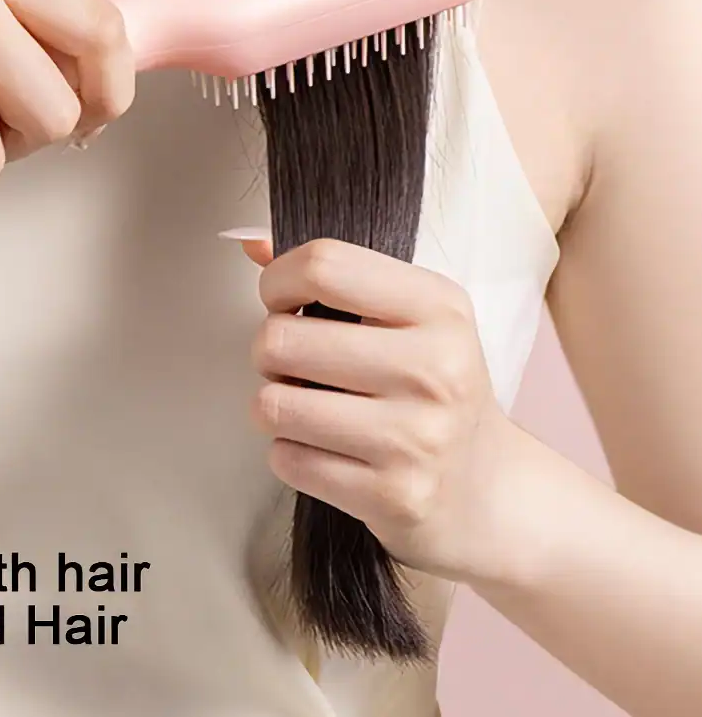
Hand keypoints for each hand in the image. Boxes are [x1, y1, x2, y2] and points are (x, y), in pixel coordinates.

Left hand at [238, 234, 532, 583]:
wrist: (486, 489)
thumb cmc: (430, 388)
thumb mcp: (407, 317)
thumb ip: (331, 275)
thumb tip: (250, 243)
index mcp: (438, 307)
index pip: (323, 265)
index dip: (278, 281)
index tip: (282, 302)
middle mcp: (434, 368)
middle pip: (282, 339)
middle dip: (268, 352)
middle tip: (292, 365)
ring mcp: (415, 436)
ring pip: (274, 404)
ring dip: (273, 406)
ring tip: (305, 407)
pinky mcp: (394, 494)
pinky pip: (289, 460)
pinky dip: (290, 453)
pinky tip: (324, 449)